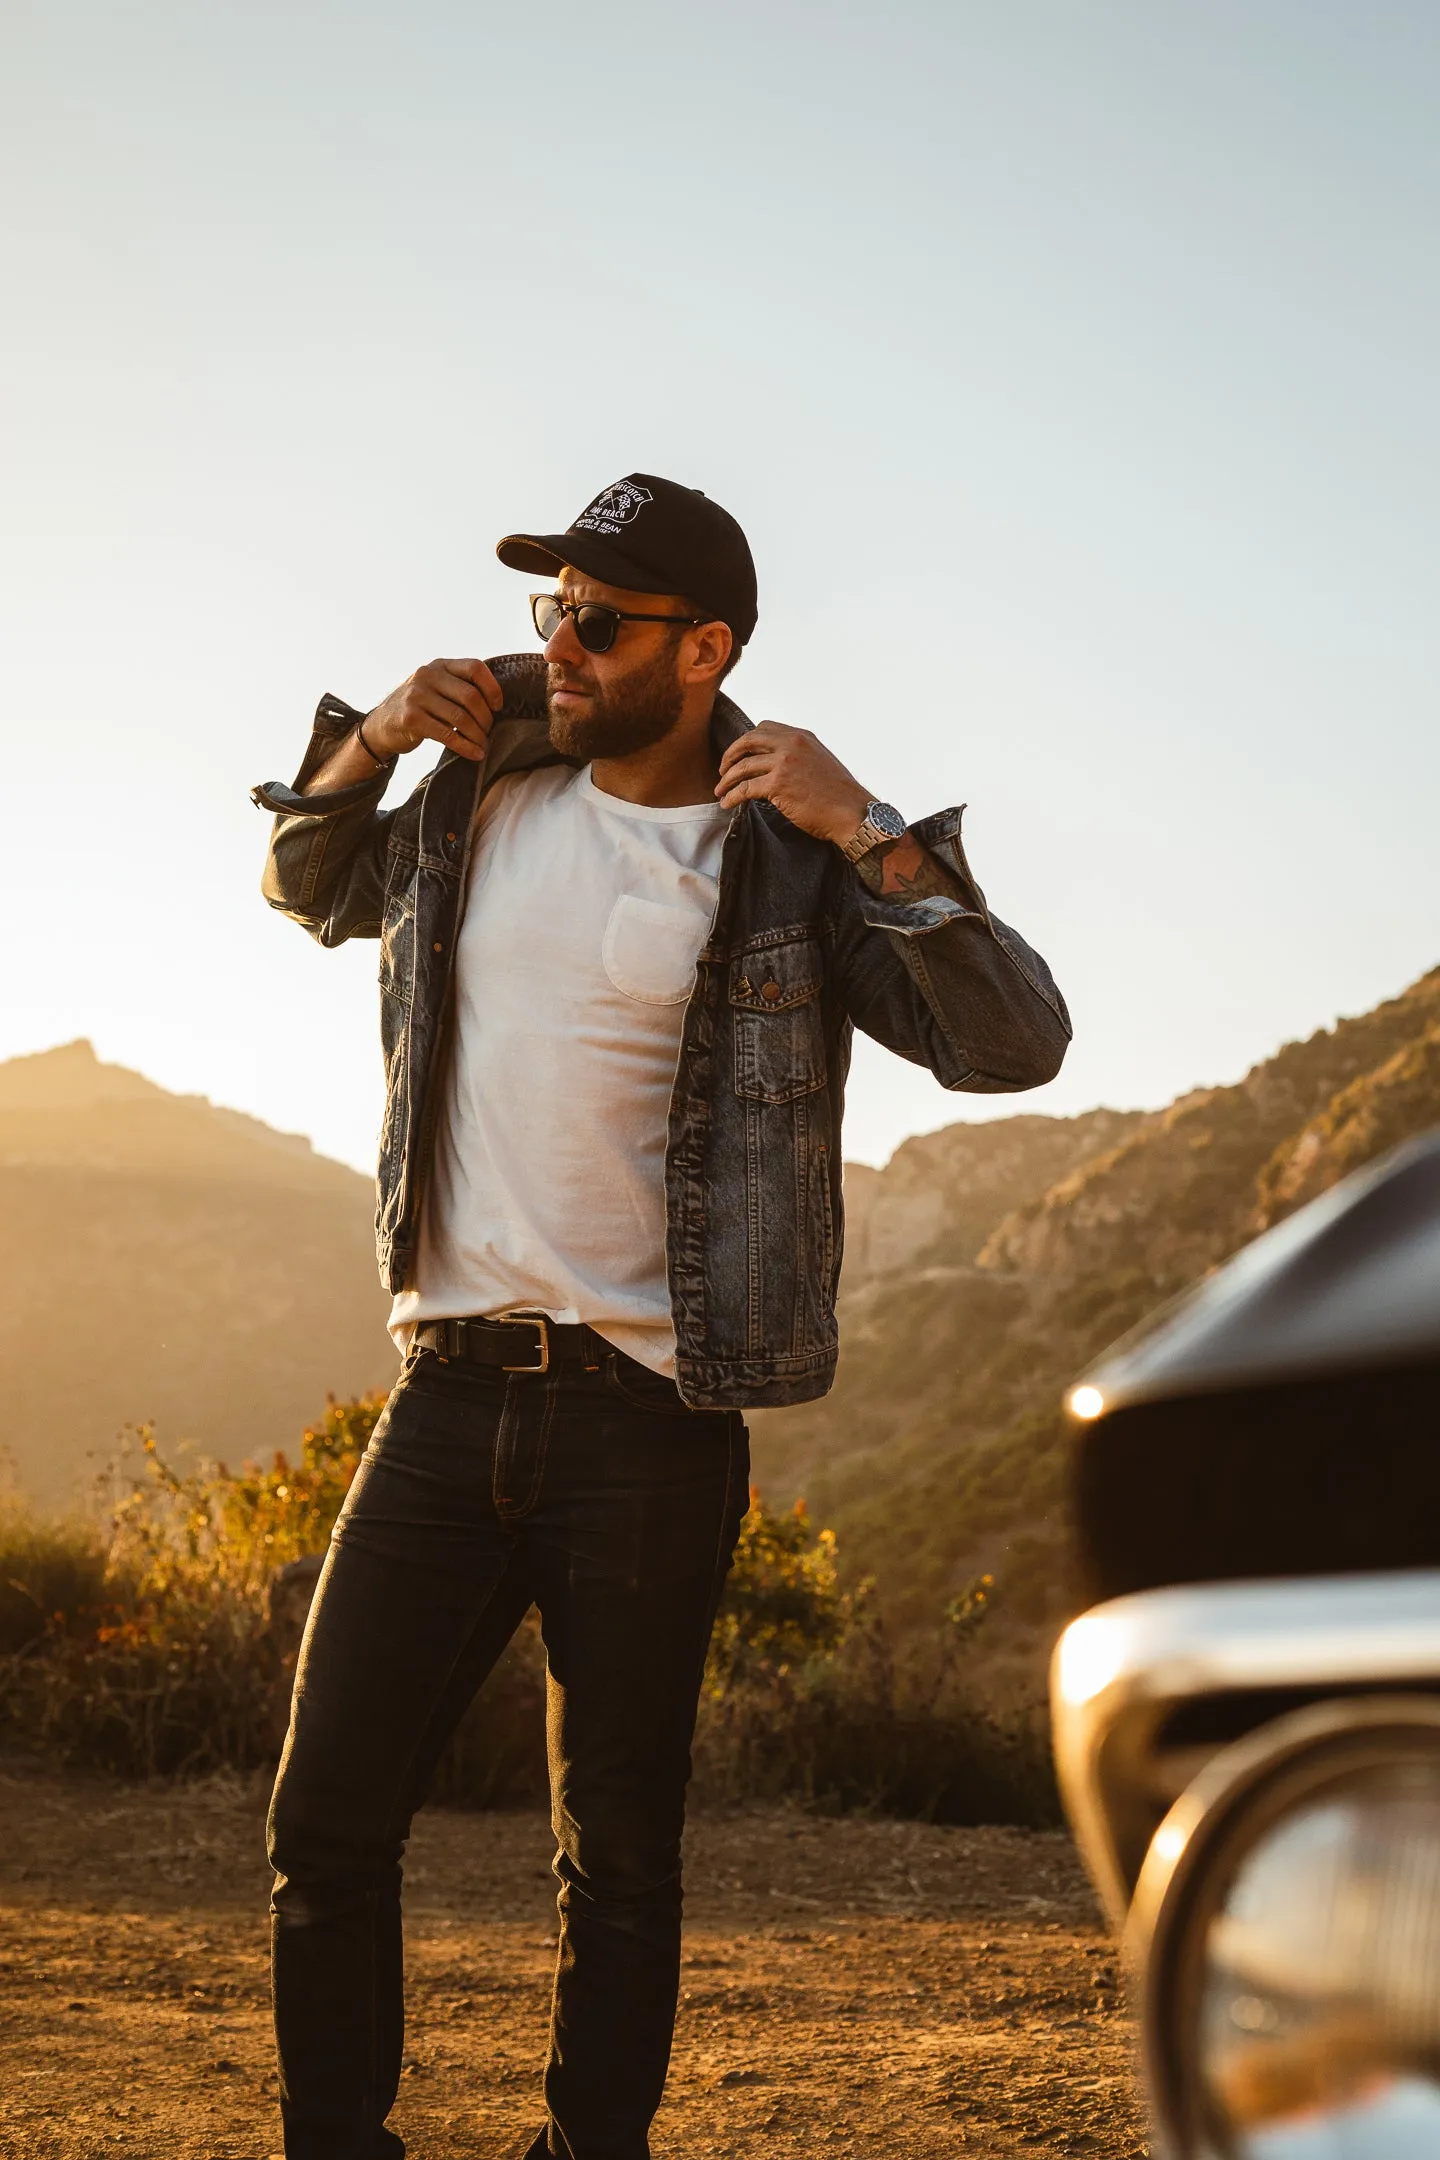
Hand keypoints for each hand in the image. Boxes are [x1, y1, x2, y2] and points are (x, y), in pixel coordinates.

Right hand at [364, 658, 502, 763]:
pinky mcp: (411, 718)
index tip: (498, 707)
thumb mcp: (435, 687)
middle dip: (486, 718)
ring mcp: (417, 696)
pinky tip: (475, 754)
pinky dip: (465, 747)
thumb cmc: (418, 708)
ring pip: (461, 717)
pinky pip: (447, 734)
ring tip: (483, 745)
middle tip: (489, 732)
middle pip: (470, 696)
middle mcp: (427, 675)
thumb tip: (496, 703)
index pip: (475, 667)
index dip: (492, 688)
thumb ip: (458, 686)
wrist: (380, 726)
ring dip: (477, 735)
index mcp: (439, 666)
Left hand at [715, 722, 871, 845]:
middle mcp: (791, 744)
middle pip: (748, 741)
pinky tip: (727, 804)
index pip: (764, 728)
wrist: (852, 812)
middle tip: (722, 771)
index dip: (747, 741)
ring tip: (720, 791)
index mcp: (801, 736)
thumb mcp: (820, 762)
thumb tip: (777, 765)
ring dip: (727, 780)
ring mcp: (784, 763)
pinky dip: (732, 797)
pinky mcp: (778, 785)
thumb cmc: (839, 795)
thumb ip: (799, 756)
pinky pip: (744, 789)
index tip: (740, 755)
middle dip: (730, 755)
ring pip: (742, 767)